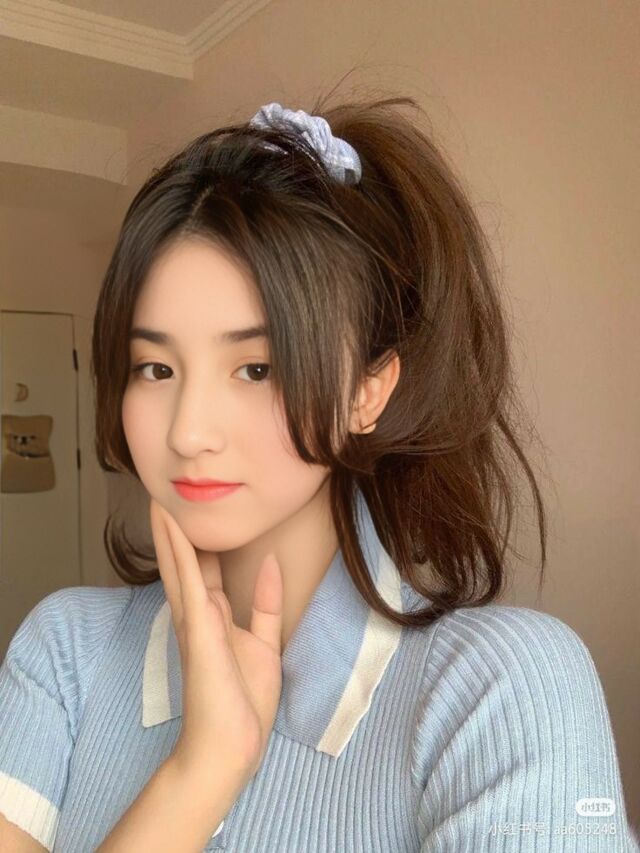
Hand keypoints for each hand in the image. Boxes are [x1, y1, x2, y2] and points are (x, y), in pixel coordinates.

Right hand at [149, 497, 283, 783]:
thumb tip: (271, 563)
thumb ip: (267, 603)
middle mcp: (198, 615)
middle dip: (175, 532)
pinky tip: (172, 524)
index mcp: (213, 619)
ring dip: (170, 531)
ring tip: (160, 499)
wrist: (230, 746)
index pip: (203, 572)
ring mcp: (194, 619)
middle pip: (183, 564)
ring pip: (178, 564)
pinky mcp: (198, 625)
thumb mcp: (265, 642)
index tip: (194, 518)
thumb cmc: (244, 702)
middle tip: (165, 497)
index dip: (198, 544)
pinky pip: (187, 578)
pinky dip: (179, 549)